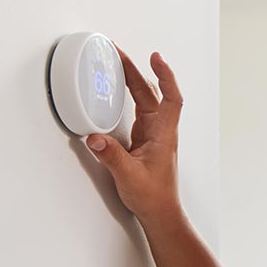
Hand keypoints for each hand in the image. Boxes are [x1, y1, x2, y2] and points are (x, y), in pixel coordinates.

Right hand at [85, 49, 183, 224]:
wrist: (159, 212)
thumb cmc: (153, 196)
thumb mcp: (128, 175)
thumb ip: (111, 156)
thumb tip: (95, 137)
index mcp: (163, 134)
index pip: (171, 99)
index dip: (166, 76)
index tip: (156, 58)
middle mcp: (160, 131)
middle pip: (152, 93)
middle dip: (137, 71)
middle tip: (118, 53)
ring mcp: (152, 134)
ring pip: (144, 100)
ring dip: (132, 81)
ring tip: (117, 64)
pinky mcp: (143, 140)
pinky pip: (137, 111)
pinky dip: (128, 96)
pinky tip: (118, 90)